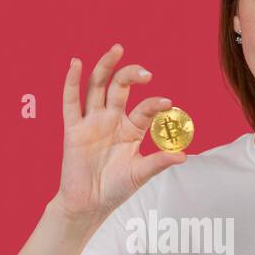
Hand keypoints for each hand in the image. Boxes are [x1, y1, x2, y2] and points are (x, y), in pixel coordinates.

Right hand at [54, 43, 185, 220]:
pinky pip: (71, 102)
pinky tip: (75, 64)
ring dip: (106, 67)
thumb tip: (184, 155)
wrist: (89, 205)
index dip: (155, 105)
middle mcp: (112, 119)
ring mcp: (92, 122)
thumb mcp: (140, 174)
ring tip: (117, 50)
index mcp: (131, 129)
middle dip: (132, 76)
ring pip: (97, 87)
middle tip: (146, 73)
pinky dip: (72, 82)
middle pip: (121, 88)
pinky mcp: (74, 129)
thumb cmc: (115, 188)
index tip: (168, 105)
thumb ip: (159, 162)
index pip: (144, 109)